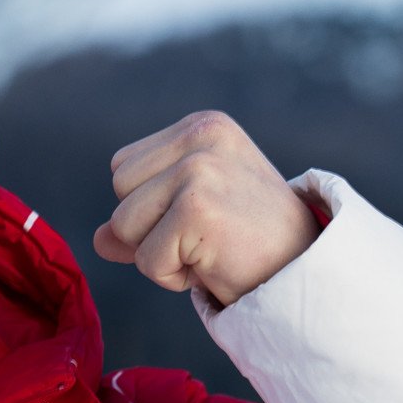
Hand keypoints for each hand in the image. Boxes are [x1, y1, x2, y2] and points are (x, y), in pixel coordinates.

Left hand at [92, 111, 320, 306]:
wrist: (305, 273)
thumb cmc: (251, 243)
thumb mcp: (192, 218)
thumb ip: (141, 220)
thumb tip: (97, 239)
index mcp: (202, 126)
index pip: (122, 167)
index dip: (151, 206)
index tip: (202, 216)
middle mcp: (200, 138)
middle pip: (118, 192)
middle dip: (149, 229)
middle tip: (205, 236)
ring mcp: (199, 170)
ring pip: (123, 226)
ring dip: (159, 254)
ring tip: (208, 249)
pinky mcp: (196, 209)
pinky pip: (145, 260)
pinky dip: (173, 277)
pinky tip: (214, 264)